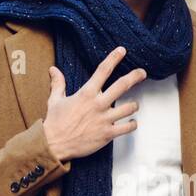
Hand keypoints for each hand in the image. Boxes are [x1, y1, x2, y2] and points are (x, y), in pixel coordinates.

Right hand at [43, 46, 144, 162]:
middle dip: (135, 77)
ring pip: (129, 107)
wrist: (54, 144)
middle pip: (122, 85)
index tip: (122, 51)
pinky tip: (132, 123)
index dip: (114, 58)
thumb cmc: (55, 122)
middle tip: (142, 73)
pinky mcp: (107, 134)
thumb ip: (58, 84)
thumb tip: (53, 69)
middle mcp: (98, 104)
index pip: (103, 71)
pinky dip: (132, 124)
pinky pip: (127, 127)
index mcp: (86, 94)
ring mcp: (104, 119)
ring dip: (134, 105)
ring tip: (134, 105)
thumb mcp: (55, 100)